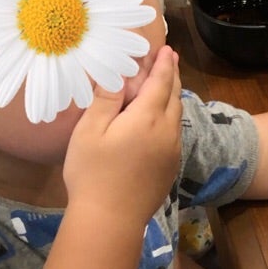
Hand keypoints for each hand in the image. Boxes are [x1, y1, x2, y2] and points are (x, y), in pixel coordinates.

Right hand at [63, 46, 182, 223]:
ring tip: (165, 85)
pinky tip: (161, 119)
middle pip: (174, 97)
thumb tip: (120, 75)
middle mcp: (167, 132)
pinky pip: (174, 133)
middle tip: (169, 60)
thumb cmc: (93, 173)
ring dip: (172, 97)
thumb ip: (107, 100)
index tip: (167, 49)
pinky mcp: (171, 167)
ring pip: (177, 116)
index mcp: (148, 118)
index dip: (164, 65)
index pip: (160, 83)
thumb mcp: (91, 131)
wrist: (111, 220)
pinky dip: (170, 117)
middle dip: (172, 77)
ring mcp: (172, 151)